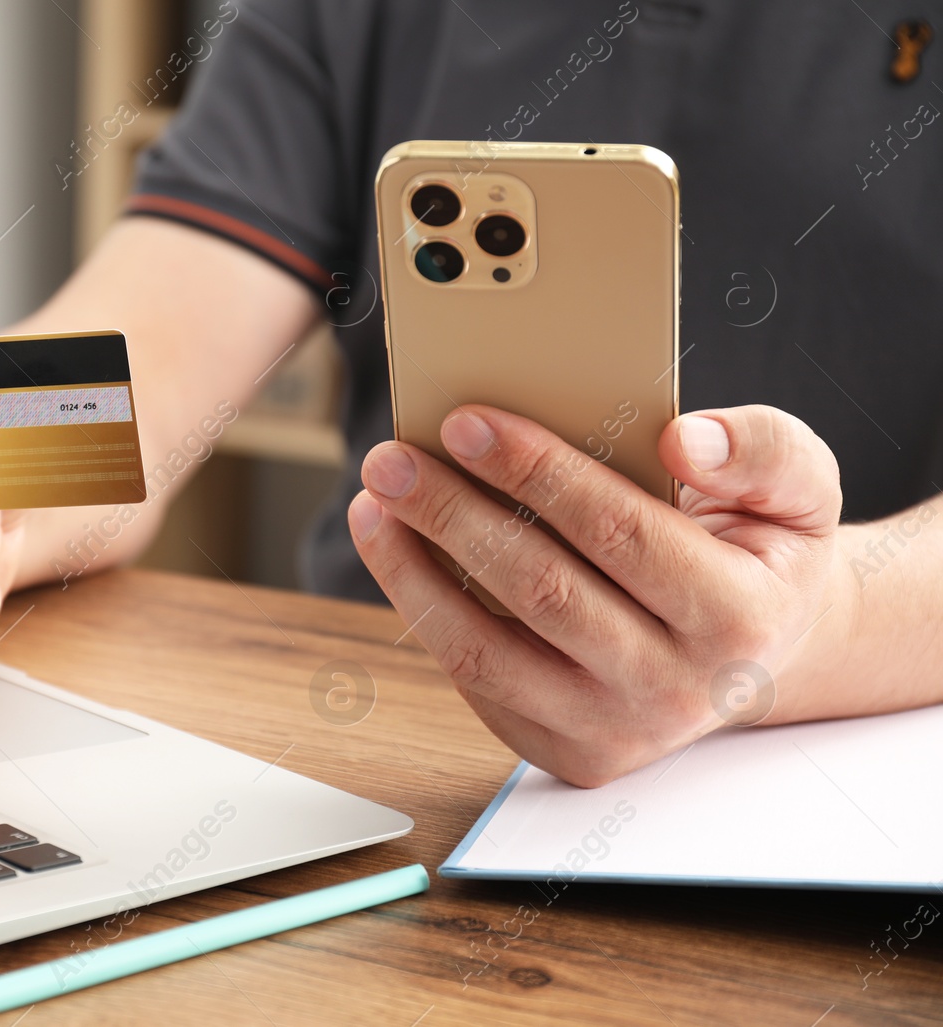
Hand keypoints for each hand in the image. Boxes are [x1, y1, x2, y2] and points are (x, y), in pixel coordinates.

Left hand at [349, 404, 854, 786]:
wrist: (762, 655)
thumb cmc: (763, 553)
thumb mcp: (800, 490)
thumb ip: (761, 450)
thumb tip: (682, 437)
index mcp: (738, 618)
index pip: (618, 534)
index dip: (536, 474)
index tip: (465, 422)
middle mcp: (675, 689)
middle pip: (539, 591)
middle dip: (453, 516)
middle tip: (391, 459)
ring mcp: (614, 732)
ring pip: (486, 652)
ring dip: (413, 574)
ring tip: (373, 506)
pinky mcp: (563, 751)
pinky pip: (476, 681)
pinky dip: (425, 613)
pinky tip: (397, 554)